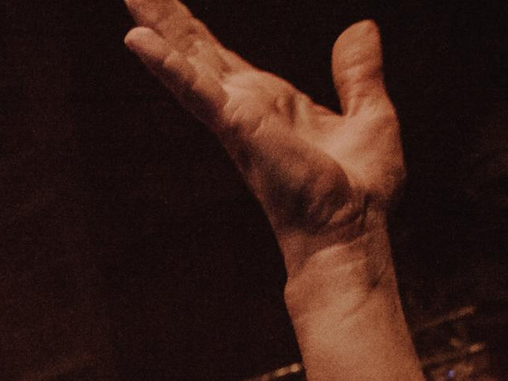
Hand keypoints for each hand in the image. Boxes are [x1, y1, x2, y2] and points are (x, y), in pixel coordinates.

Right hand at [123, 1, 400, 277]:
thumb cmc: (360, 192)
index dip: (195, 35)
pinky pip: (194, 88)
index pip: (222, 61)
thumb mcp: (370, 113)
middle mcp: (244, 110)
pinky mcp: (237, 125)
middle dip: (168, 21)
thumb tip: (361, 28)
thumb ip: (358, 72)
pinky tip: (137, 41)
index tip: (171, 9)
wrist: (352, 231)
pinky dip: (165, 64)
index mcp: (270, 106)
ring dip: (158, 31)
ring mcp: (236, 118)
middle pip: (197, 54)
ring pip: (188, 64)